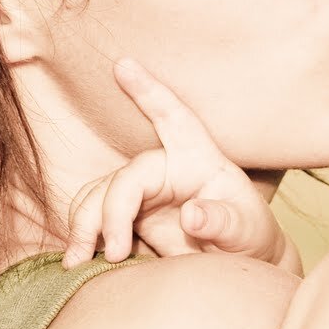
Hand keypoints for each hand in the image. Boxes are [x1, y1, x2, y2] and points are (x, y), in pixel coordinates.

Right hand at [62, 59, 300, 274]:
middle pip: (126, 177)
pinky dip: (81, 235)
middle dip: (111, 212)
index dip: (150, 92)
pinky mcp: (128, 213)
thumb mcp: (247, 232)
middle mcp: (167, 169)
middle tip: (115, 253)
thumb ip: (224, 222)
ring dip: (83, 225)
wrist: (237, 263)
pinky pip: (92, 214)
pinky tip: (79, 261)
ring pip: (97, 195)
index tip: (124, 65)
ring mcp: (144, 191)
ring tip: (81, 261)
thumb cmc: (249, 238)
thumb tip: (193, 215)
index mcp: (200, 160)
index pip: (175, 119)